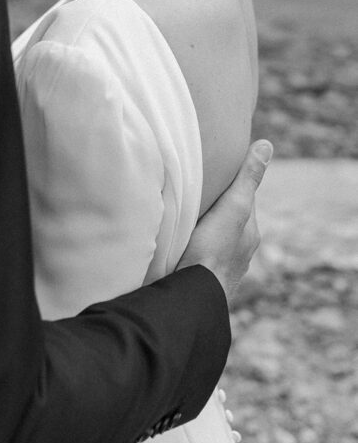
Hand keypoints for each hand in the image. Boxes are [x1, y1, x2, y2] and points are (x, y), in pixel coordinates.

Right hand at [177, 141, 272, 304]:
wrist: (191, 297)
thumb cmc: (212, 250)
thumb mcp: (233, 207)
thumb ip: (247, 179)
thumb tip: (266, 145)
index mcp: (249, 233)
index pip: (243, 199)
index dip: (231, 183)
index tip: (215, 169)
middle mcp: (238, 252)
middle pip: (227, 218)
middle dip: (214, 205)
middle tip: (194, 189)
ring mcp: (219, 267)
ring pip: (212, 237)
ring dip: (200, 226)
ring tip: (182, 213)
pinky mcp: (200, 277)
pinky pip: (197, 253)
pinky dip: (190, 244)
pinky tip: (176, 241)